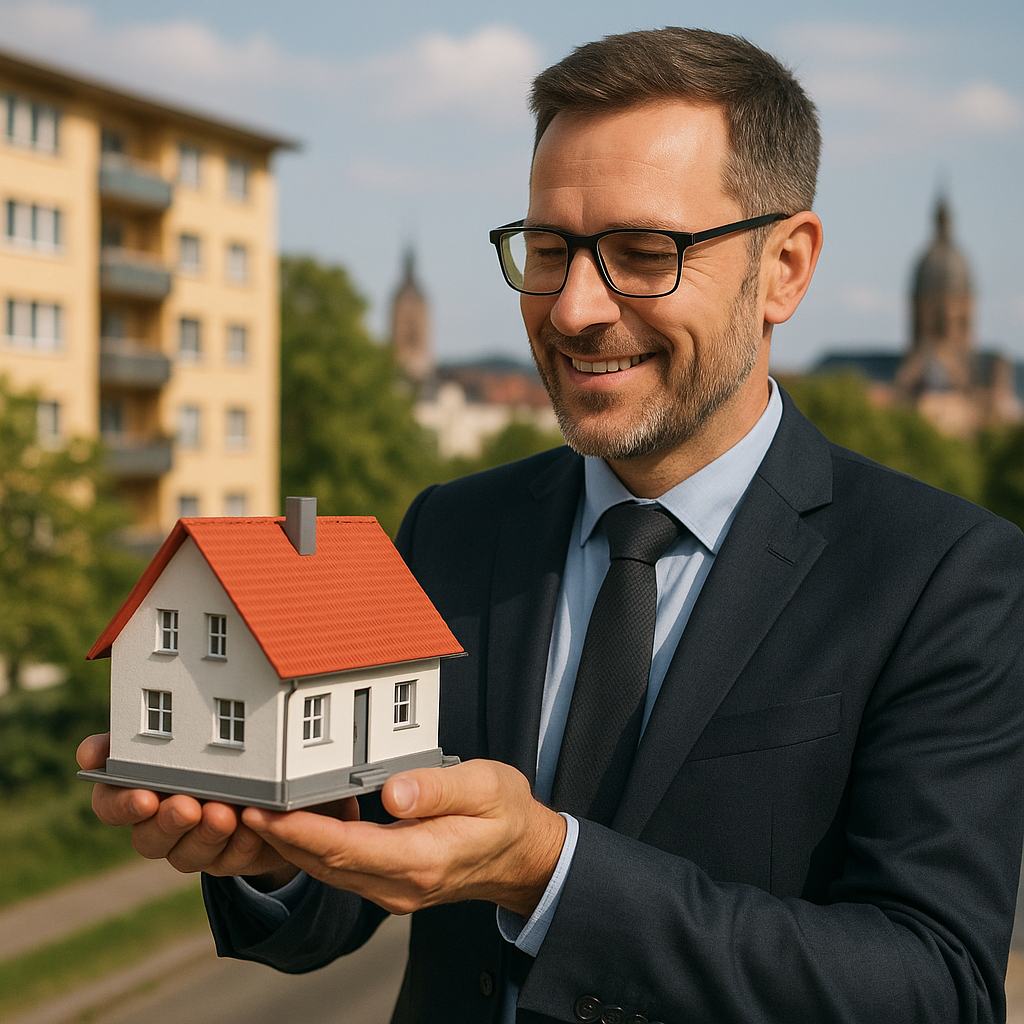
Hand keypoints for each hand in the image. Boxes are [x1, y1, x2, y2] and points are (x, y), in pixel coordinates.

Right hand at [76, 732, 327, 888]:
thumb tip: (89, 754)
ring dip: (205, 836)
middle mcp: (159, 825)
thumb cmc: (197, 744)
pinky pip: (229, 861)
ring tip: (224, 814)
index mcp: (137, 791)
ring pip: (187, 856)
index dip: (123, 805)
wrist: (253, 775)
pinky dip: (240, 845)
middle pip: (148, 840)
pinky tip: (251, 827)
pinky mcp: (226, 858)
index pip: (110, 806)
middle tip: (188, 806)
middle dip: (168, 823)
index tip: (145, 797)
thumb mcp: (169, 730)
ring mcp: (192, 846)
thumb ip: (126, 740)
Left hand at [241, 759, 566, 917]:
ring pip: (328, 869)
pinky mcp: (389, 883)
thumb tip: (393, 791)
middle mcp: (400, 885)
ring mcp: (392, 890)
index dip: (300, 830)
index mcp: (422, 860)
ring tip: (254, 808)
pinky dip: (313, 846)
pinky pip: (341, 868)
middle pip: (325, 863)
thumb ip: (440, 788)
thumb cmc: (507, 815)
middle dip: (279, 836)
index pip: (347, 848)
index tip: (263, 810)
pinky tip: (295, 821)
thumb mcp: (487, 788)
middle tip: (239, 802)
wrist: (523, 857)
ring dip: (289, 843)